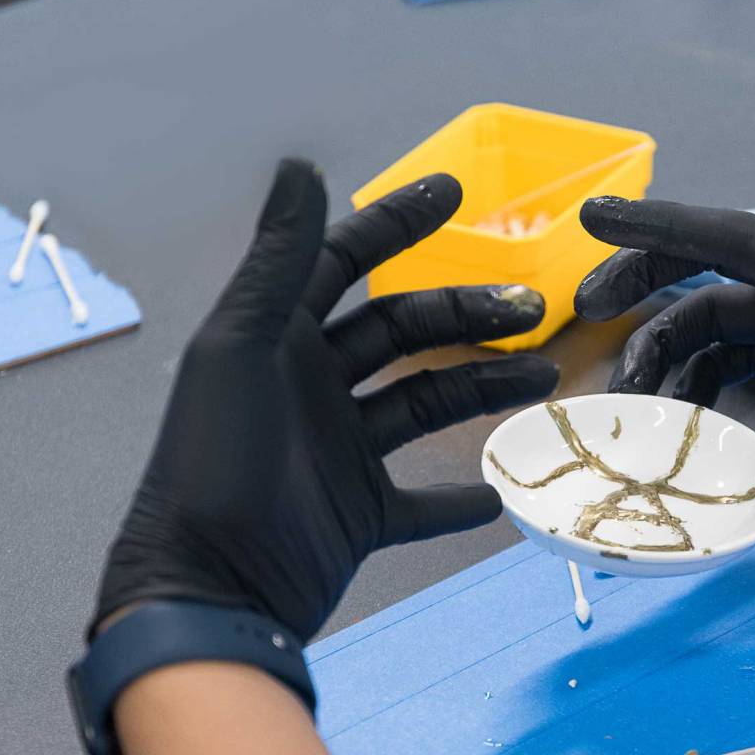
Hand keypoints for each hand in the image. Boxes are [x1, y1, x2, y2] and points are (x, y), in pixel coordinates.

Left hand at [92, 160, 559, 639]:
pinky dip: (458, 497)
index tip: (455, 191)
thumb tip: (299, 165)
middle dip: (467, 313)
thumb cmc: (213, 464)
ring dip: (483, 387)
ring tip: (545, 380)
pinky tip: (498, 493)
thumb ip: (276, 260)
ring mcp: (336, 452)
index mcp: (276, 338)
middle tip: (533, 306)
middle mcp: (309, 386)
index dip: (397, 223)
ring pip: (423, 403)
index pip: (344, 261)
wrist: (209, 590)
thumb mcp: (241, 349)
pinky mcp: (357, 515)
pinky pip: (419, 501)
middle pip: (402, 331)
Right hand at [574, 199, 754, 552]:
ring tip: (629, 405)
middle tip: (584, 318)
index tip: (592, 214)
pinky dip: (709, 387)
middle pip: (713, 273)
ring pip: (723, 325)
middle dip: (646, 288)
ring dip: (673, 356)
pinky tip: (683, 425)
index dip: (659, 225)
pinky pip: (749, 365)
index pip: (733, 236)